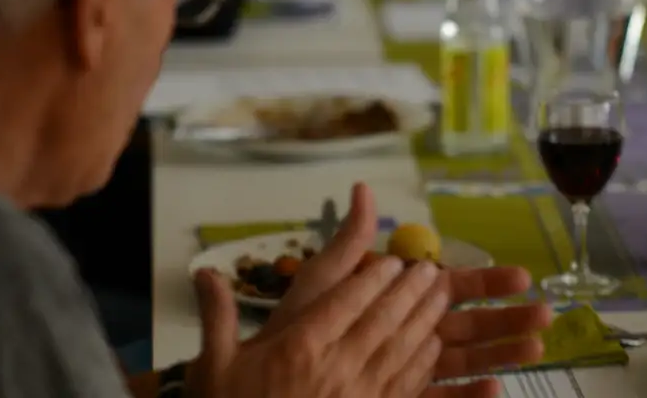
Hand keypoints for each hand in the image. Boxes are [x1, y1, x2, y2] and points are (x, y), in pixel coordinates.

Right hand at [188, 251, 449, 396]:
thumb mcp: (214, 367)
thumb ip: (216, 317)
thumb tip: (205, 273)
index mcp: (300, 348)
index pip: (346, 303)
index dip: (373, 279)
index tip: (391, 262)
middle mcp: (336, 368)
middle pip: (382, 321)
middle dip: (409, 291)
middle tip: (429, 269)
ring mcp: (359, 396)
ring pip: (400, 349)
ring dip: (425, 319)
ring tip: (441, 294)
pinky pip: (405, 386)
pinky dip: (423, 362)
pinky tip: (434, 344)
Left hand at [255, 183, 552, 395]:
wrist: (272, 375)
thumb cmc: (298, 323)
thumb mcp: (324, 278)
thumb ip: (349, 240)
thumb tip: (362, 188)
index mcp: (396, 302)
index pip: (448, 288)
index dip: (485, 282)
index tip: (522, 276)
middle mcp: (408, 334)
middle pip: (467, 326)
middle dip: (506, 317)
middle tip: (545, 312)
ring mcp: (406, 370)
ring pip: (462, 361)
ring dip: (500, 353)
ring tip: (536, 347)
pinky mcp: (402, 397)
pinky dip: (468, 396)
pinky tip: (496, 390)